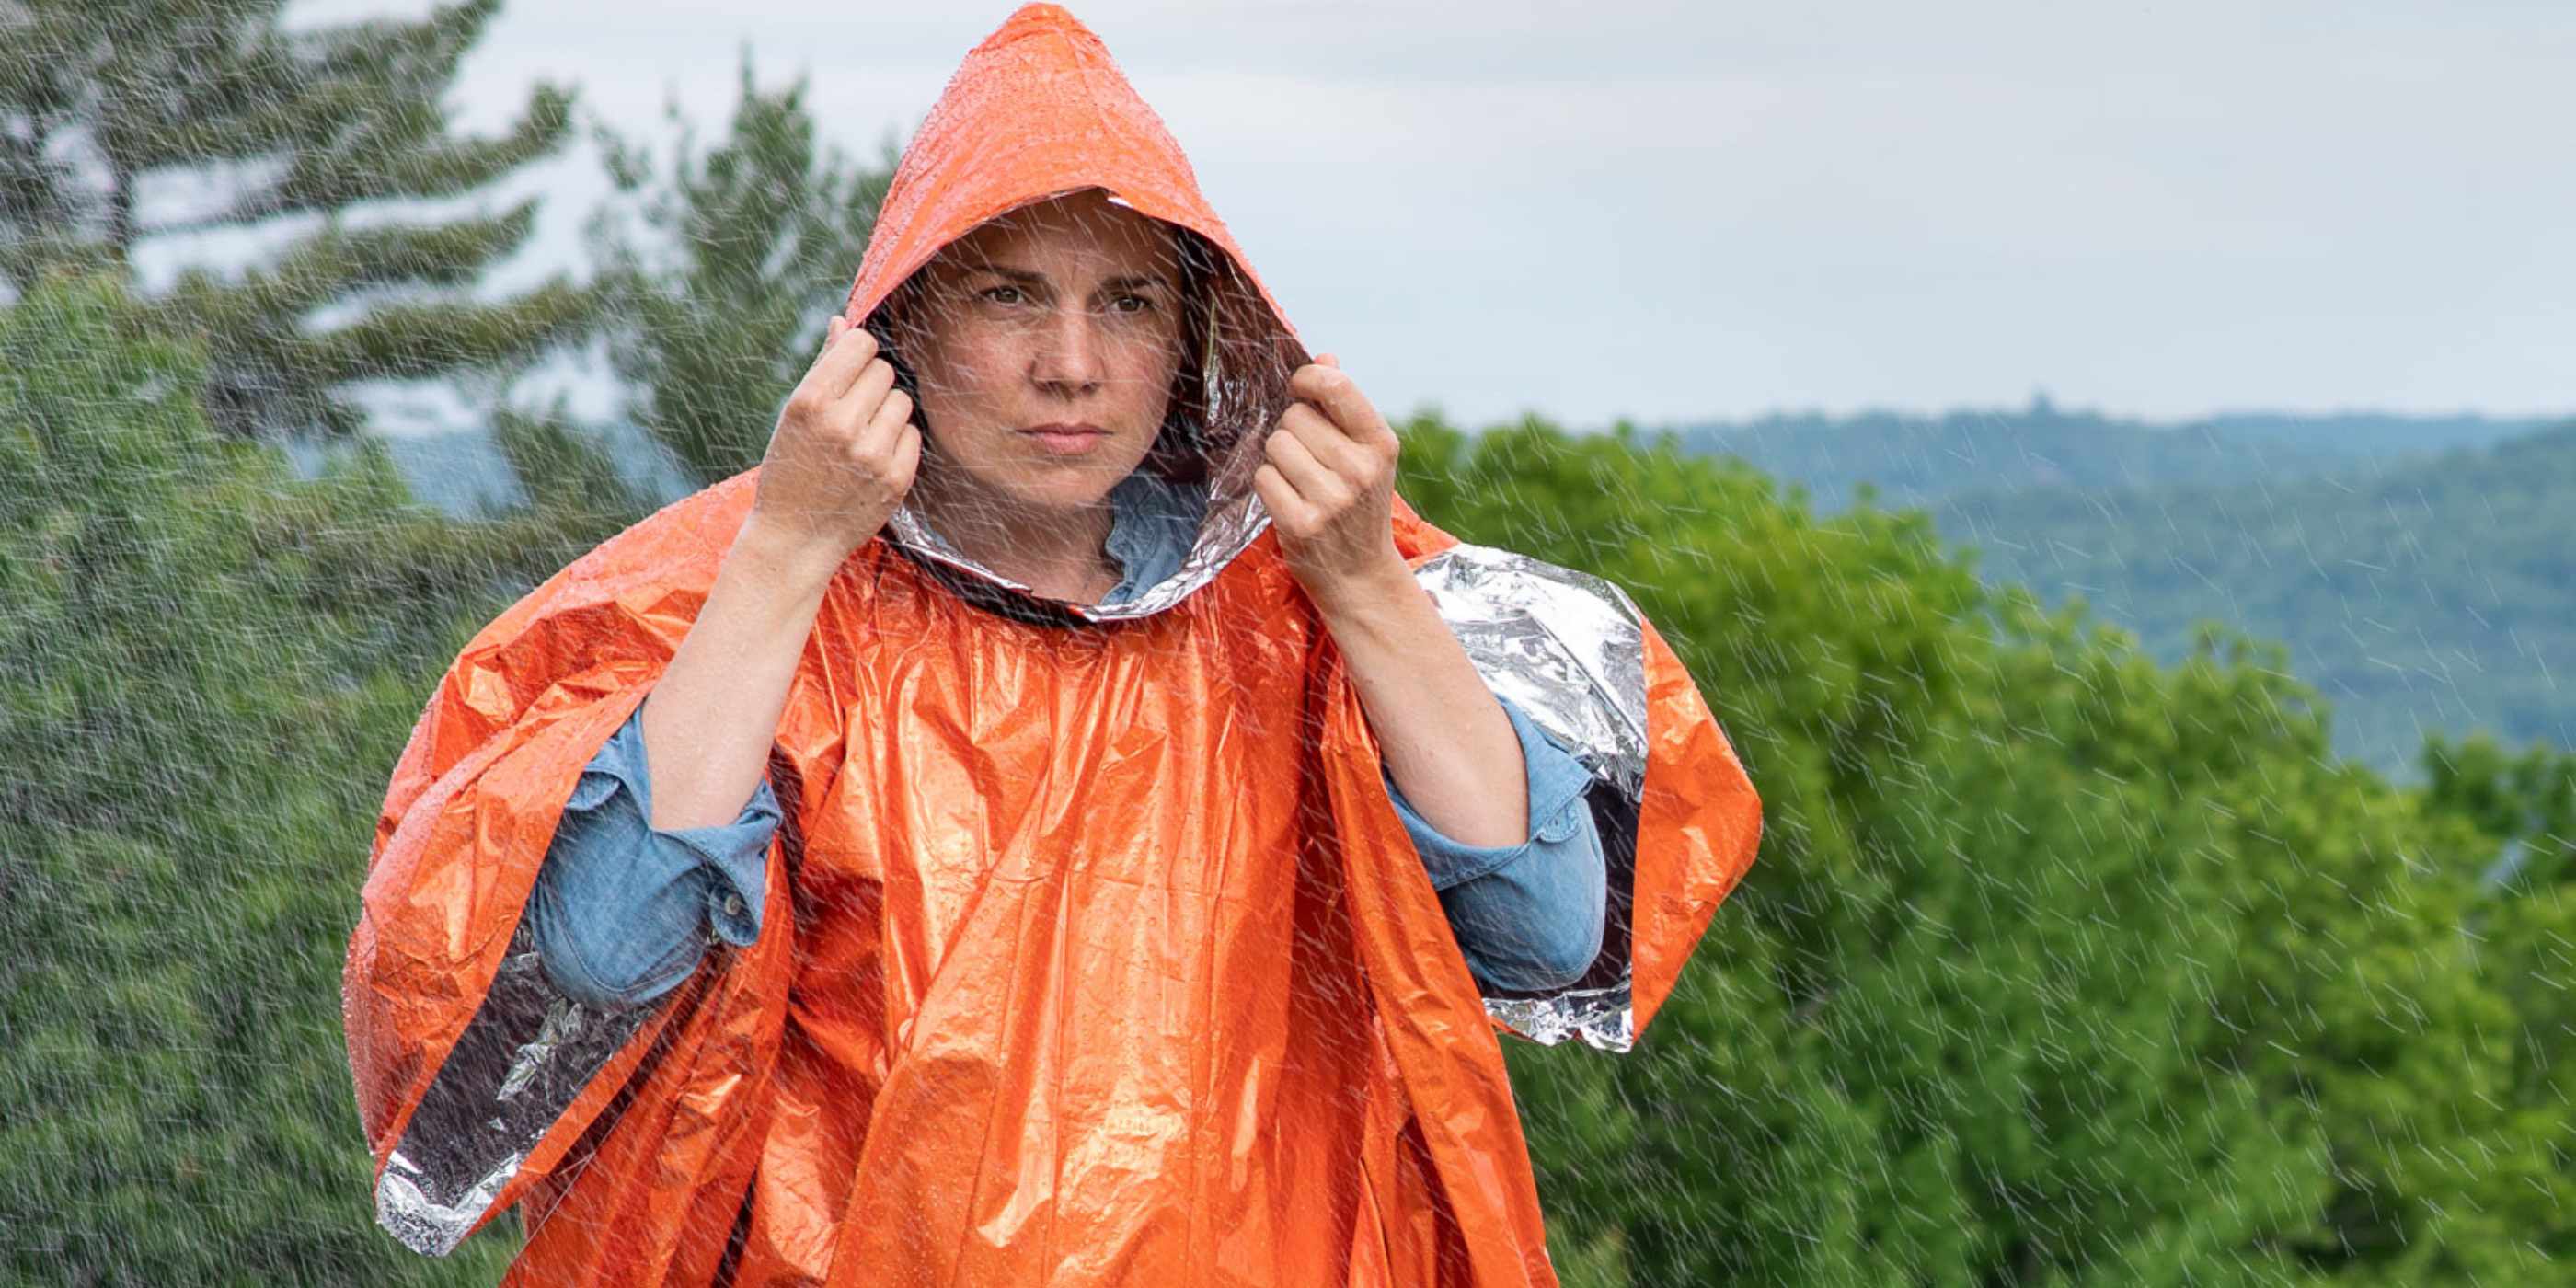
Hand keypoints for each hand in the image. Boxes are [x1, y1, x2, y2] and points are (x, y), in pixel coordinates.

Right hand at [749, 313, 922, 564]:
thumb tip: (843, 322)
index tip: (850, 369)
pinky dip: (897, 441)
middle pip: (885, 370)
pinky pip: (913, 434)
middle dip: (872, 384)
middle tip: (852, 410)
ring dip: (887, 411)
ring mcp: (873, 454)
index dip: (858, 352)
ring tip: (862, 435)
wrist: (795, 539)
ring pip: (902, 400)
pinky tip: (873, 458)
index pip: (861, 344)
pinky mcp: (896, 479)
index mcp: (811, 402)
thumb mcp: (793, 416)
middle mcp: (842, 425)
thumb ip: (823, 367)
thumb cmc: (790, 469)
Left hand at [1255, 354, 1406, 604]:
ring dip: (1278, 459)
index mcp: (1380, 444)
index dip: (1308, 378)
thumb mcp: (1366, 455)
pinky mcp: (1302, 524)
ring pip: (1275, 445)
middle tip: (1309, 458)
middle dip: (1292, 430)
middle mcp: (1360, 470)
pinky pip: (1263, 477)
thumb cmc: (1359, 505)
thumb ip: (1344, 406)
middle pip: (1294, 416)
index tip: (1301, 387)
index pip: (1336, 386)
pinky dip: (1269, 485)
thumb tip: (1324, 357)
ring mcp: (1331, 499)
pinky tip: (1290, 500)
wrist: (1360, 575)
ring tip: (1300, 481)